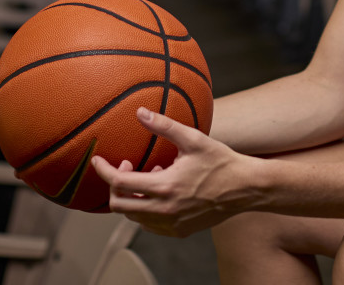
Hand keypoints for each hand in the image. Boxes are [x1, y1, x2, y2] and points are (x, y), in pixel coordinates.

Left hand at [91, 107, 253, 237]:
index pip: (120, 183)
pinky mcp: (179, 230)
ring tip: (152, 175)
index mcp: (165, 186)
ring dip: (133, 196)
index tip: (97, 160)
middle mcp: (165, 210)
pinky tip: (161, 191)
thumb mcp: (193, 139)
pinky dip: (145, 209)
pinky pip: (149, 224)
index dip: (104, 171)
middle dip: (115, 185)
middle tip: (128, 165)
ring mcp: (171, 224)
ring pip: (134, 216)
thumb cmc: (221, 161)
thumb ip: (164, 126)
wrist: (245, 188)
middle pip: (120, 206)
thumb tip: (140, 112)